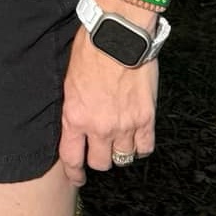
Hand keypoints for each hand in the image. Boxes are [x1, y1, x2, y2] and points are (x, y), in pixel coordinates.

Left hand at [58, 27, 158, 185]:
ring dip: (120, 151)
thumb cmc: (89, 51)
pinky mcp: (146, 119)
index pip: (72, 158)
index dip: (75, 173)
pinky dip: (141, 146)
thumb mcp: (69, 82)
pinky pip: (145, 148)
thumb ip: (74, 107)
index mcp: (74, 116)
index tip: (77, 178)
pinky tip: (137, 137)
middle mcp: (99, 127)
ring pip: (123, 157)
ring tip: (119, 139)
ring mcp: (124, 125)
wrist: (117, 38)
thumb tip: (77, 122)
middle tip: (100, 151)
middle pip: (101, 163)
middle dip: (99, 159)